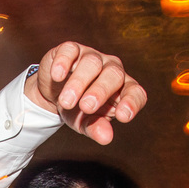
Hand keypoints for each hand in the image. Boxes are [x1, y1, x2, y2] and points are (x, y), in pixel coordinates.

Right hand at [23, 41, 147, 144]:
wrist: (53, 94)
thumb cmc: (76, 109)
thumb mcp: (85, 123)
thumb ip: (96, 128)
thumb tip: (106, 138)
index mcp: (121, 89)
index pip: (135, 92)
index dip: (132, 102)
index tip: (123, 116)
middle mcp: (111, 69)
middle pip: (114, 74)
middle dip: (100, 91)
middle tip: (86, 106)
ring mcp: (92, 56)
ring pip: (92, 63)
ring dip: (79, 82)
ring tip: (66, 102)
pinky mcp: (71, 49)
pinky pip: (70, 50)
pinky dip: (64, 62)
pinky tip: (58, 76)